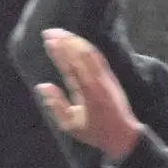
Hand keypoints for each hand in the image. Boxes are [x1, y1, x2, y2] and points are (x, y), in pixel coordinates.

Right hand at [35, 29, 144, 164]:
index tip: (49, 41)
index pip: (72, 67)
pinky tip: (77, 42)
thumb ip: (56, 104)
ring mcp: (106, 78)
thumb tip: (43, 85)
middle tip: (50, 32)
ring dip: (76, 41)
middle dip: (65, 41)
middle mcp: (98, 82)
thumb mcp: (70, 125)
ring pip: (91, 53)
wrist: (123, 135)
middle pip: (82, 55)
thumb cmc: (95, 132)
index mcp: (88, 93)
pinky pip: (98, 58)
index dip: (60, 52)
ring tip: (61, 33)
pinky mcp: (111, 78)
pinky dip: (86, 47)